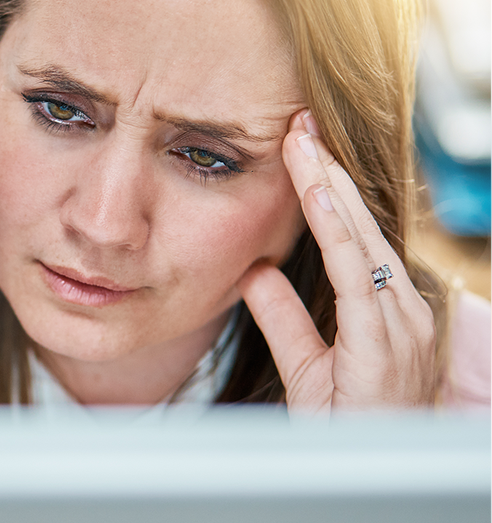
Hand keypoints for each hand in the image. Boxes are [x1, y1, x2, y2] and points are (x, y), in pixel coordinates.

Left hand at [237, 110, 435, 414]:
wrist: (365, 474)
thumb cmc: (349, 422)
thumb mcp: (307, 361)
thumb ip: (284, 316)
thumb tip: (255, 272)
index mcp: (386, 308)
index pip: (355, 237)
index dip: (327, 193)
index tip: (300, 150)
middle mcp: (402, 306)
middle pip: (361, 225)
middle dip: (328, 173)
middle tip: (299, 124)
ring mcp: (400, 321)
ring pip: (360, 238)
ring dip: (329, 188)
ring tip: (302, 143)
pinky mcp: (384, 341)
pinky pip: (357, 274)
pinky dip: (337, 231)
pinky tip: (317, 196)